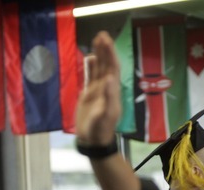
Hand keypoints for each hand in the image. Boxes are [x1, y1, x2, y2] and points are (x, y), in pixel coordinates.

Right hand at [75, 31, 121, 145]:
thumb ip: (107, 97)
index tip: (107, 41)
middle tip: (102, 34)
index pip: (113, 69)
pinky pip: (91, 77)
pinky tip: (90, 57)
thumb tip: (108, 78)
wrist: (93, 140)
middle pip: (107, 66)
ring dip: (99, 55)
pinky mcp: (89, 95)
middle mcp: (107, 89)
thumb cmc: (100, 130)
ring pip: (99, 69)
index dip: (111, 55)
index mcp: (113, 92)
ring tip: (97, 40)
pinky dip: (91, 67)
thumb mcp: (104, 115)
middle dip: (106, 50)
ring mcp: (98, 91)